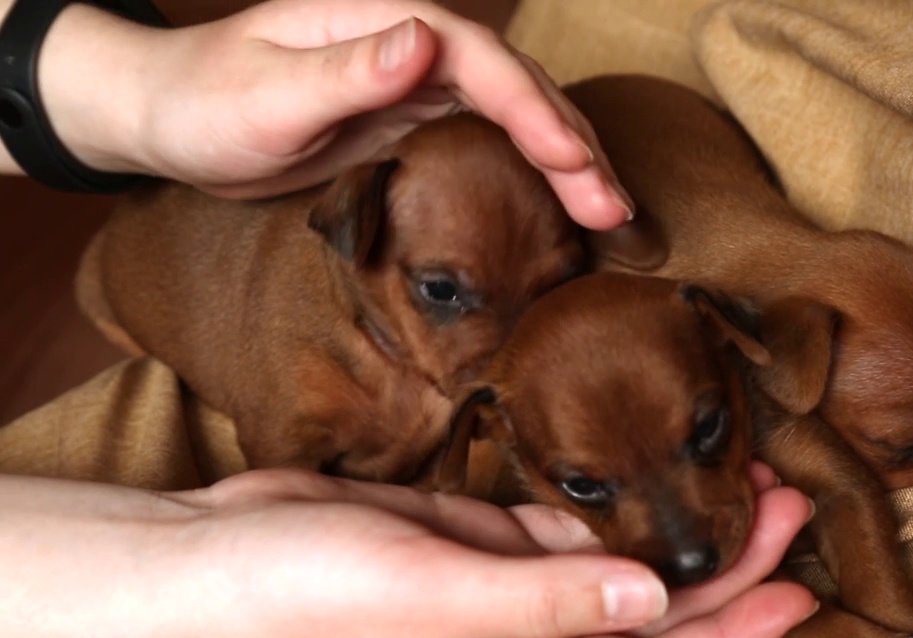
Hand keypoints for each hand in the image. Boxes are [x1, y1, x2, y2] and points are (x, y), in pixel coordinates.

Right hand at [0, 468, 813, 637]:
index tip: (801, 588)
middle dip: (729, 566)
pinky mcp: (484, 535)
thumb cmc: (311, 591)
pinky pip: (571, 523)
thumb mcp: (433, 595)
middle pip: (655, 612)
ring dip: (678, 524)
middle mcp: (529, 634)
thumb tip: (655, 598)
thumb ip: (547, 597)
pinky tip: (651, 468)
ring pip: (621, 562)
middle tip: (789, 500)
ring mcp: (509, 582)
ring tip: (741, 474)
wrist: (222, 554)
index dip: (735, 634)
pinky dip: (615, 500)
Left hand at [29, 0, 631, 228]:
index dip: (535, 112)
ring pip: (516, 117)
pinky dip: (533, 172)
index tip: (574, 164)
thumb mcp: (270, 91)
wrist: (172, 116)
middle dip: (574, 147)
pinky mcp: (415, 119)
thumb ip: (352, 70)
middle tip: (614, 211)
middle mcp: (416, 46)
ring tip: (609, 215)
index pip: (483, 60)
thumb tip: (429, 42)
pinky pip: (491, 141)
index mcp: (389, 22)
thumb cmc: (206, 99)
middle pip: (518, 88)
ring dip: (567, 164)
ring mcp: (420, 82)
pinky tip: (559, 200)